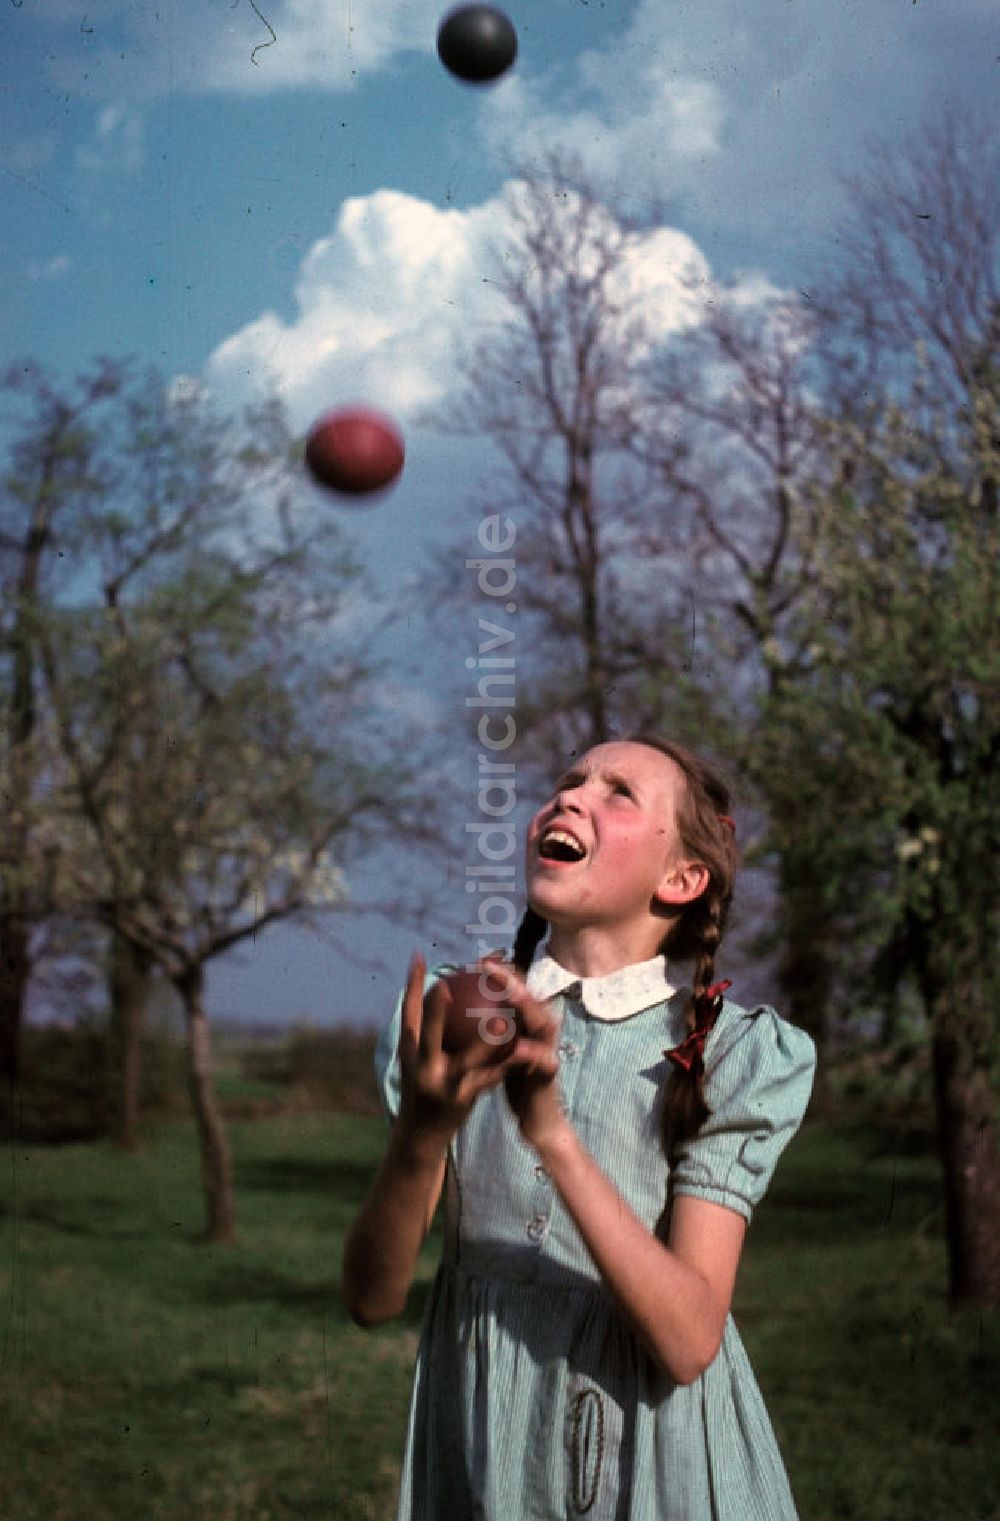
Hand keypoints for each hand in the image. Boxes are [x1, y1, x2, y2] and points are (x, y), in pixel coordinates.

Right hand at [394, 954, 536, 1149]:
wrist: (422, 1134)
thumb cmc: (423, 1085)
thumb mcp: (417, 1059)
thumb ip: (425, 1028)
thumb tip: (434, 985)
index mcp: (409, 1053)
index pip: (408, 1014)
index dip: (411, 985)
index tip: (418, 956)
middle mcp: (422, 1068)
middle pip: (427, 1034)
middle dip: (435, 1010)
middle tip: (447, 983)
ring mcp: (443, 1085)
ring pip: (466, 1058)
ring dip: (484, 1039)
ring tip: (500, 1018)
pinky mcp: (464, 1099)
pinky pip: (489, 1074)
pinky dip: (505, 1060)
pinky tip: (523, 1045)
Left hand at [480, 964, 567, 1153]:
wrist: (537, 1117)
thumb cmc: (515, 1079)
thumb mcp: (502, 1050)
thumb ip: (491, 1029)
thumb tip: (465, 1006)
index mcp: (527, 1023)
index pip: (517, 989)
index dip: (501, 972)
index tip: (478, 960)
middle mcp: (541, 1031)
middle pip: (530, 998)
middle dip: (513, 979)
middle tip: (489, 966)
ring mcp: (549, 1050)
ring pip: (543, 1023)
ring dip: (527, 1007)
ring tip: (509, 994)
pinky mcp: (551, 1074)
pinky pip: (543, 1061)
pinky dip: (533, 1053)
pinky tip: (518, 1047)